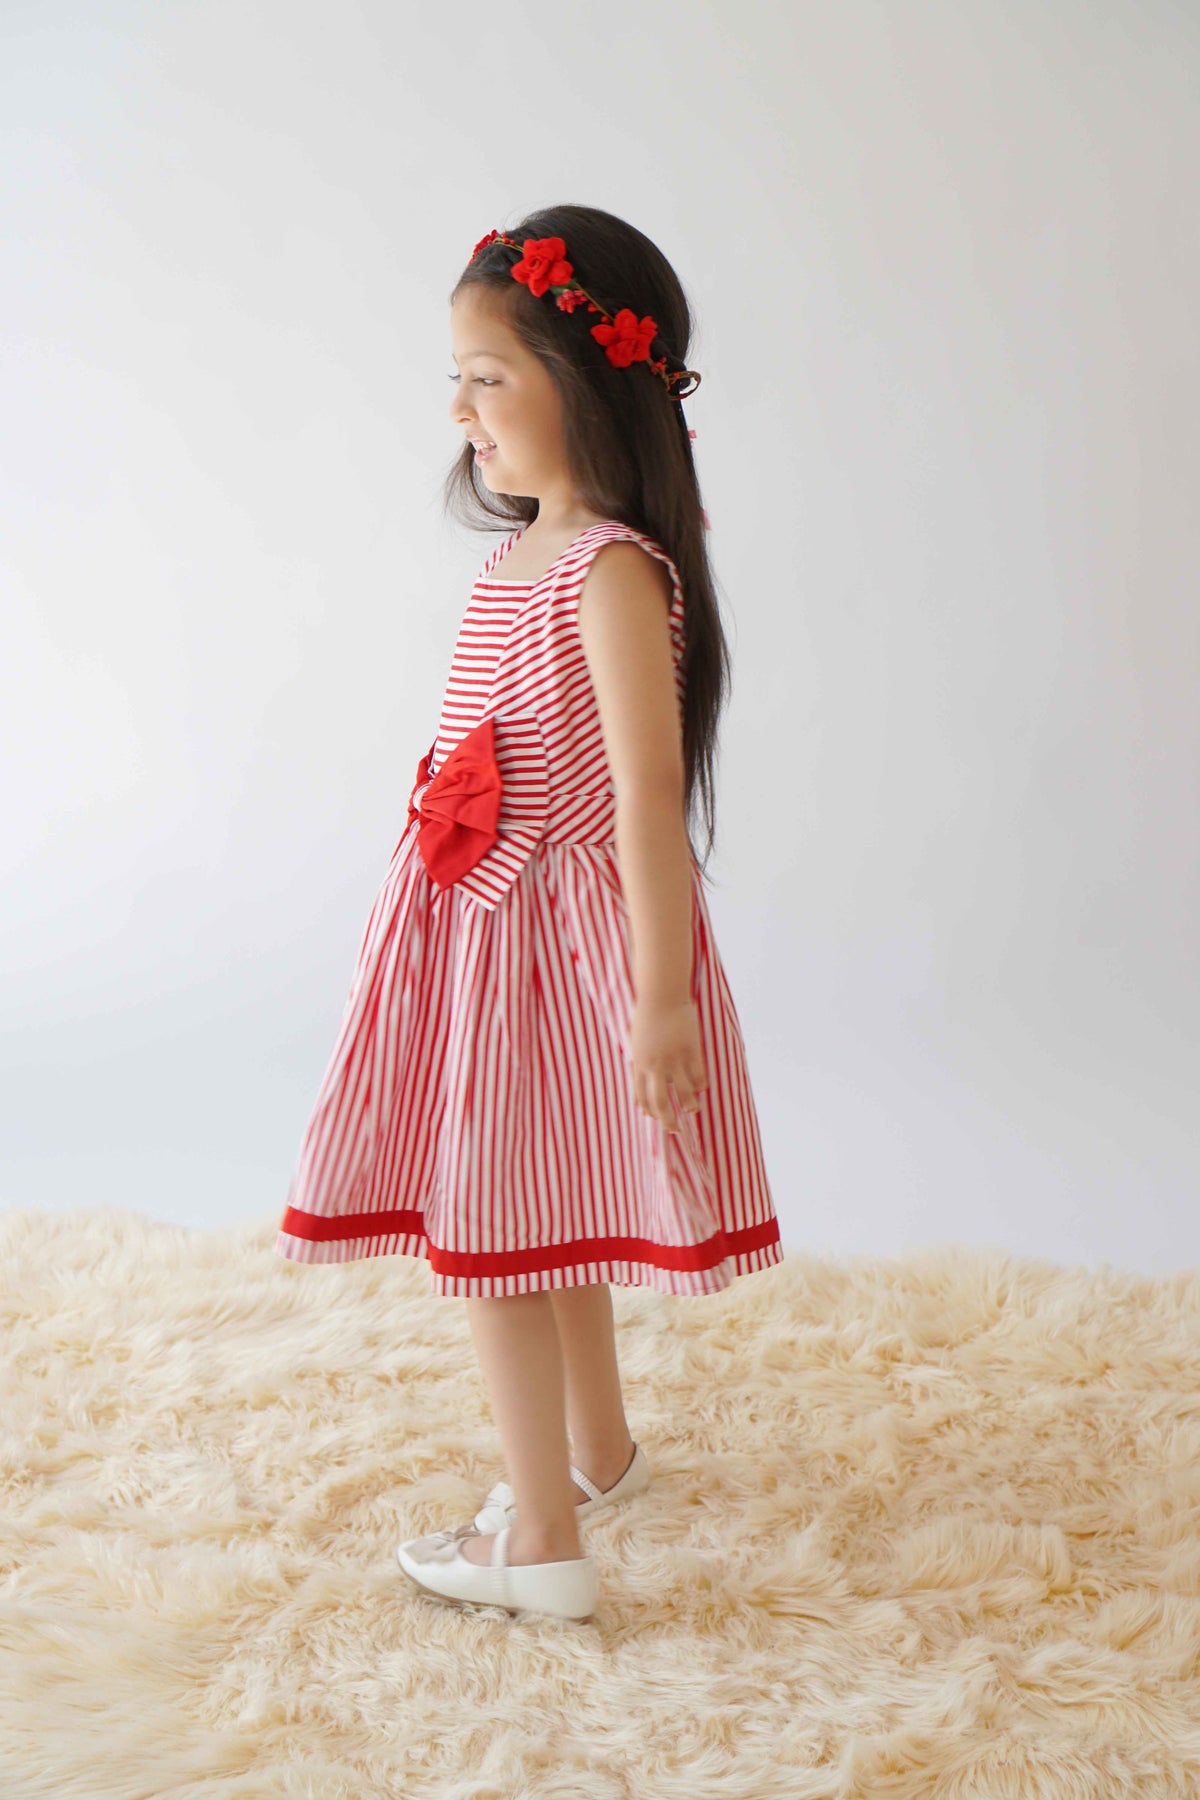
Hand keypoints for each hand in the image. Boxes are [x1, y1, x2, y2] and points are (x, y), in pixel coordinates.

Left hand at [629, 999, 707, 1132]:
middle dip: (668, 1120)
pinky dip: (701, 1086)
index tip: (655, 1117)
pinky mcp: (691, 1050)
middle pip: (661, 1103)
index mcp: (639, 1063)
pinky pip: (699, 1076)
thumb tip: (643, 1076)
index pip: (641, 1097)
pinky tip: (702, 1088)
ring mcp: (674, 1059)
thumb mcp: (636, 1040)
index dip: (649, 1111)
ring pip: (684, 1094)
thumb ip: (640, 1059)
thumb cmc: (647, 1015)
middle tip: (674, 1130)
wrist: (661, 995)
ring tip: (693, 1109)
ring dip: (690, 1105)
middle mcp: (655, 1066)